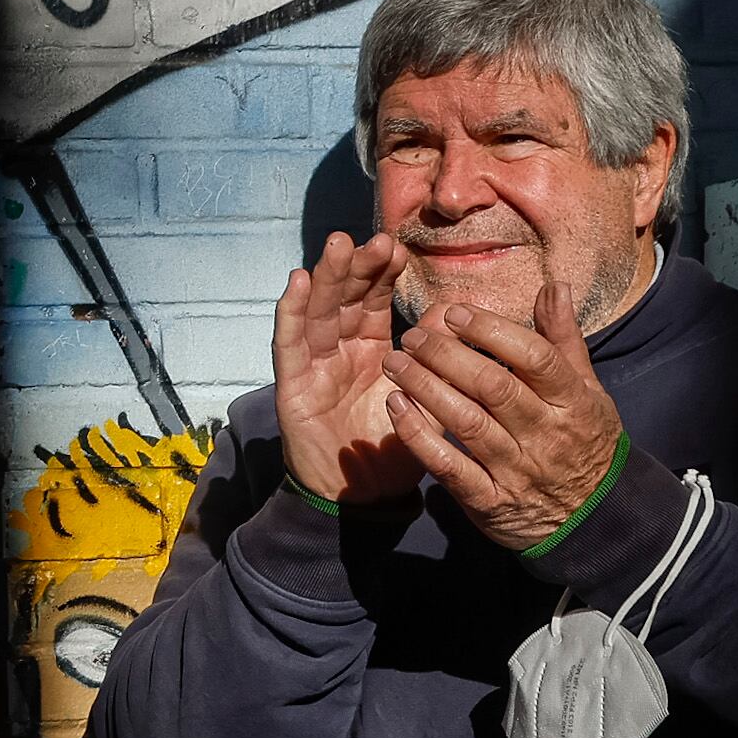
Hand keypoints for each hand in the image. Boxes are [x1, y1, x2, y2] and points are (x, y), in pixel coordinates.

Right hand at [272, 232, 416, 506]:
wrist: (364, 500)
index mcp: (373, 351)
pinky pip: (289, 343)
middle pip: (346, 298)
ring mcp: (314, 366)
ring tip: (337, 244)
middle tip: (374, 238)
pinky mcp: (293, 386)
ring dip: (325, 277)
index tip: (398, 245)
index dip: (383, 273)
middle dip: (357, 266)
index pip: (376, 302)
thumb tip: (448, 317)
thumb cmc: (395, 451)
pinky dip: (292, 312)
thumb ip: (437, 363)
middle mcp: (340, 352)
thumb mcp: (428, 402)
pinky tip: (298, 283)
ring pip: (318, 312)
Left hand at [382, 280, 626, 550]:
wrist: (595, 518)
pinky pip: (450, 468)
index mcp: (573, 402)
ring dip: (425, 389)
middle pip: (494, 388)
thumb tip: (554, 285)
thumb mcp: (586, 390)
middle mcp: (546, 434)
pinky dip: (419, 438)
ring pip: (467, 424)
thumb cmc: (584, 439)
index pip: (535, 358)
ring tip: (394, 362)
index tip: (453, 312)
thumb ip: (563, 339)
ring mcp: (518, 471)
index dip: (492, 331)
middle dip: (447, 356)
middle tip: (411, 335)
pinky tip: (395, 408)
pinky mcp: (491, 502)